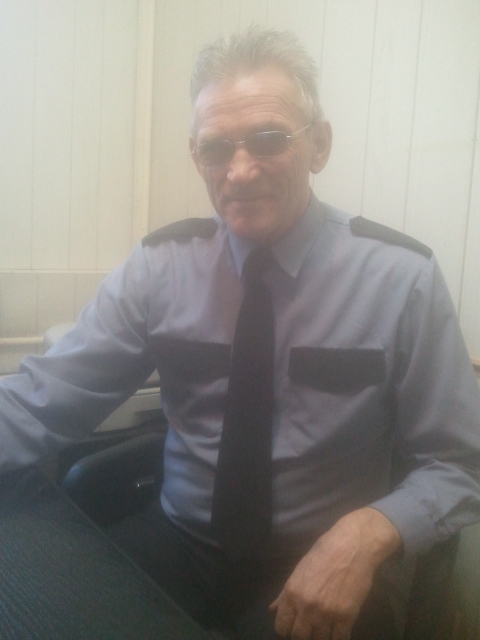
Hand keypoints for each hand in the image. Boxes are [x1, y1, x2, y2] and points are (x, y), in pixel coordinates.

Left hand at [269, 507, 401, 639]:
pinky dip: (338, 636)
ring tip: (325, 624)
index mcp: (292, 593)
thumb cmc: (324, 552)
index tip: (294, 625)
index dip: (286, 628)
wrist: (353, 546)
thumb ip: (285, 594)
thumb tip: (272, 609)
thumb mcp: (300, 570)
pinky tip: (339, 628)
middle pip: (299, 637)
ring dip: (321, 634)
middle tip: (310, 625)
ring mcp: (327, 614)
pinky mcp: (347, 617)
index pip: (282, 627)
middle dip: (303, 633)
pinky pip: (339, 639)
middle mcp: (306, 606)